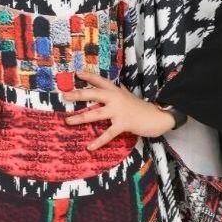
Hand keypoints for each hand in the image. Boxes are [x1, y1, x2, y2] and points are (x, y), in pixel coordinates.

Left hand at [58, 70, 175, 149]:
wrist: (157, 117)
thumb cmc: (141, 108)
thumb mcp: (129, 96)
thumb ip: (121, 91)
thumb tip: (118, 85)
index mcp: (116, 91)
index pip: (100, 81)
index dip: (89, 76)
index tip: (76, 73)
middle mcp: (116, 98)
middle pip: (94, 94)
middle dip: (78, 94)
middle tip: (65, 96)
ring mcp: (119, 111)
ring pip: (96, 113)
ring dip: (81, 118)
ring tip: (68, 121)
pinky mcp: (123, 124)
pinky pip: (108, 134)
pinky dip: (98, 141)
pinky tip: (90, 147)